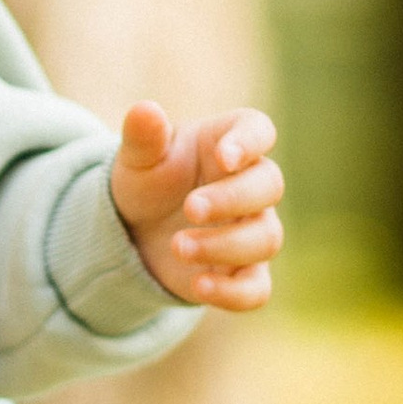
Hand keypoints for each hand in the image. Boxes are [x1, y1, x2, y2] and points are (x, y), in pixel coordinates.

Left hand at [111, 103, 283, 309]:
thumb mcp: (137, 159)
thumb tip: (144, 110)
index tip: (224, 157)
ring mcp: (250, 230)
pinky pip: (257, 289)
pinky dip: (233, 293)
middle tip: (190, 208)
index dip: (249, 142)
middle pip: (269, 185)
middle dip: (232, 198)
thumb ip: (143, 137)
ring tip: (177, 246)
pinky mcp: (241, 274)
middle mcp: (249, 185)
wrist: (133, 232)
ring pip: (266, 238)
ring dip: (224, 245)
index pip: (258, 130)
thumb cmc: (146, 181)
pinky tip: (198, 286)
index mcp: (228, 143)